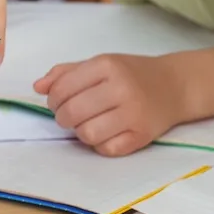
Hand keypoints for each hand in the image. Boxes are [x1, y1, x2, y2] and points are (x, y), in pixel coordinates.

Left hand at [34, 53, 186, 156]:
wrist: (175, 86)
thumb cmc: (131, 74)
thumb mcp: (99, 64)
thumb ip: (65, 73)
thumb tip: (37, 87)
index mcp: (107, 66)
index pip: (62, 88)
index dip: (52, 99)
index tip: (57, 101)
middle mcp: (121, 89)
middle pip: (72, 113)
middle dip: (62, 117)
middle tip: (69, 115)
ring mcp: (134, 114)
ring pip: (87, 134)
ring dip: (80, 132)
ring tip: (87, 123)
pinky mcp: (143, 136)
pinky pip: (107, 149)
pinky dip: (99, 145)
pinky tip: (104, 133)